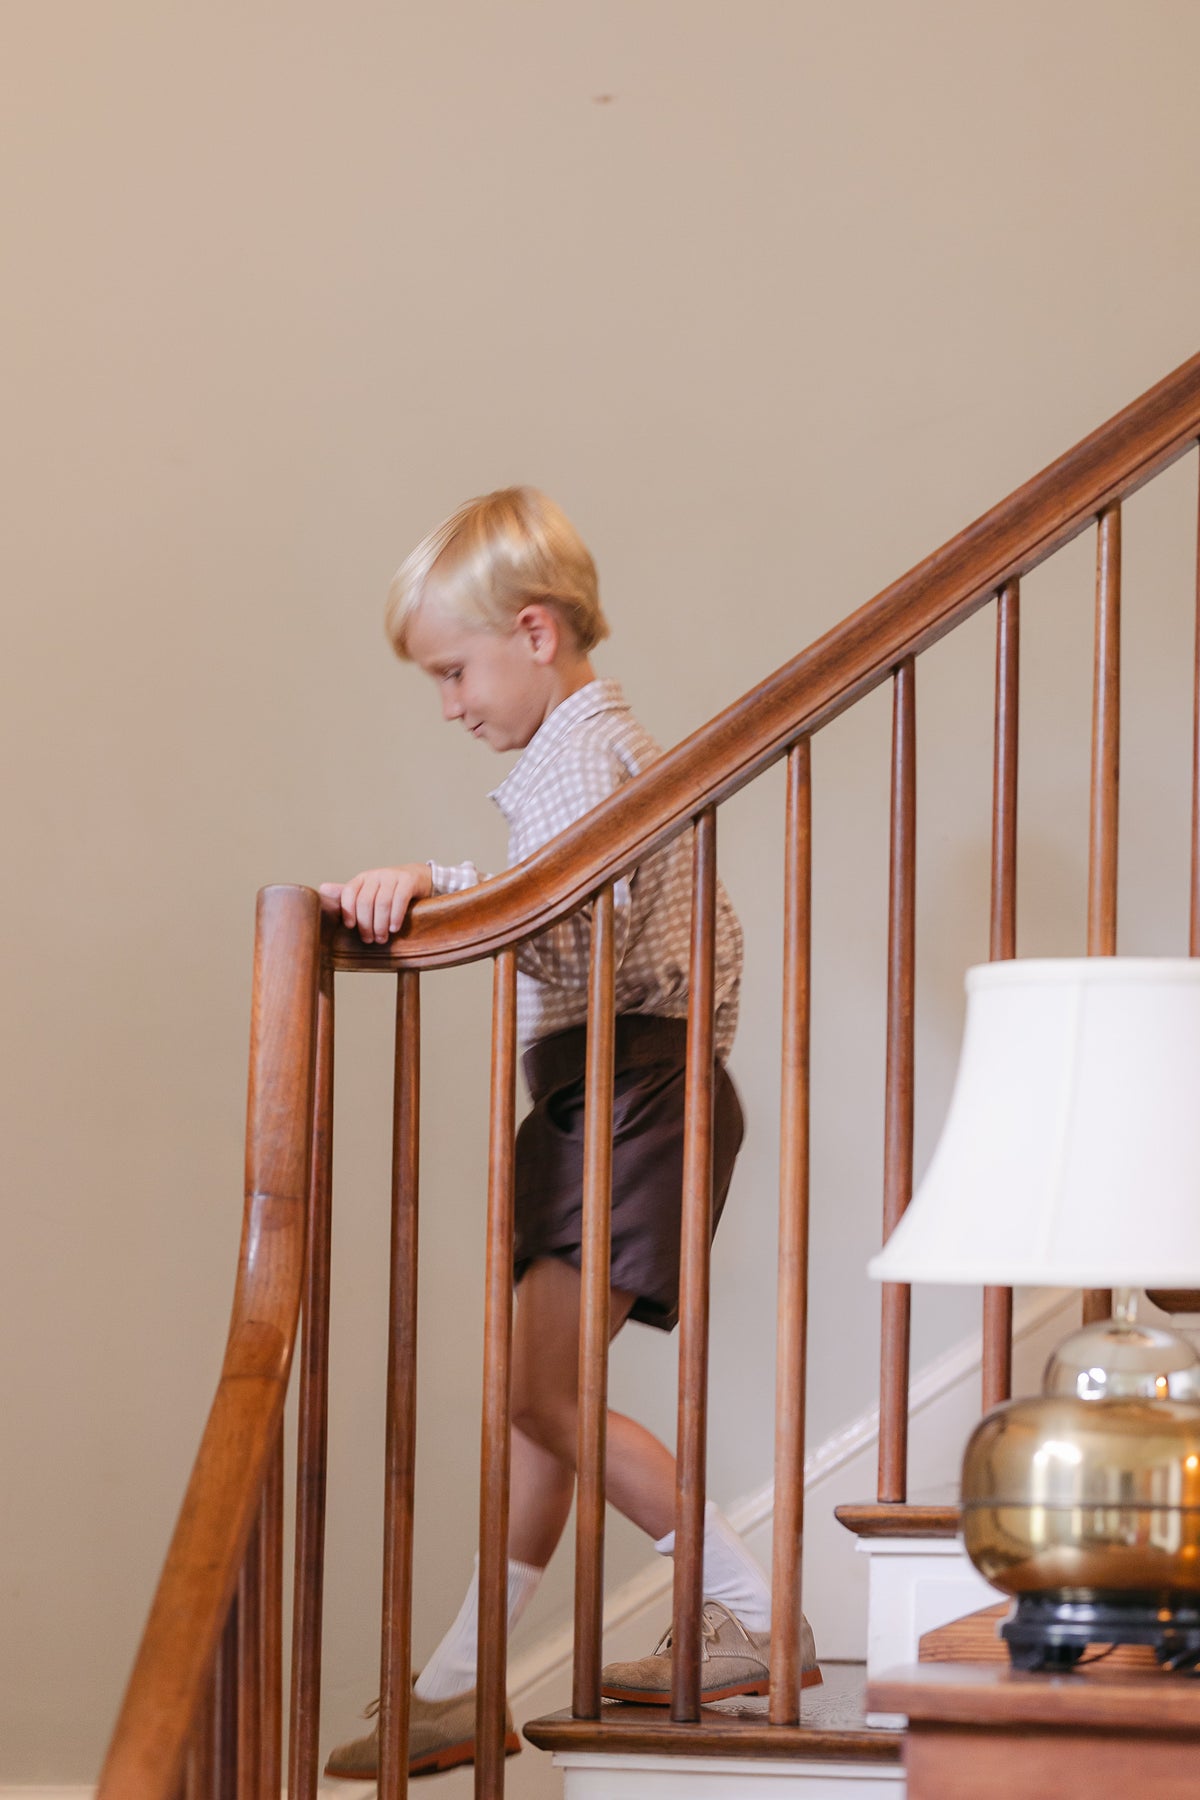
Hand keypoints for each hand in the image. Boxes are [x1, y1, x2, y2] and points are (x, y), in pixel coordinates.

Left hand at [318, 864, 432, 943]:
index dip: (347, 911)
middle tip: (370, 940)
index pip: (349, 893)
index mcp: (362, 879)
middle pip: (365, 901)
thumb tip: (322, 889)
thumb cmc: (390, 890)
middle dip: (366, 924)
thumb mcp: (368, 892)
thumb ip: (348, 895)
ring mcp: (392, 876)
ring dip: (381, 924)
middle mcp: (376, 875)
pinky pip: (399, 899)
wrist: (419, 878)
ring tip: (382, 938)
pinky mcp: (408, 880)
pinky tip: (394, 928)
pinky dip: (395, 916)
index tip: (350, 927)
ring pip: (382, 902)